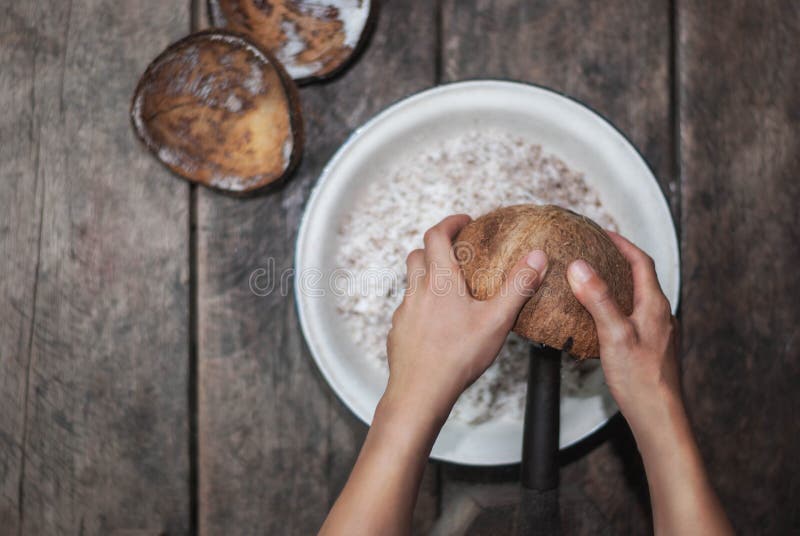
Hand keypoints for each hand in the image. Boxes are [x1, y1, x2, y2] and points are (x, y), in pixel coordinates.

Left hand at [320, 215, 548, 535]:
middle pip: (417, 255)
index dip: (449, 223)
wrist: (419, 393)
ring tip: (451, 288)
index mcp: (439, 281)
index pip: (436, 236)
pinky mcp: (398, 333)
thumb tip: (537, 256)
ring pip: (411, 283)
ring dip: (426, 276)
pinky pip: (408, 309)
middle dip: (434, 247)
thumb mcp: (496, 320)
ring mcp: (403, 313)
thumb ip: (518, 286)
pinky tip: (438, 323)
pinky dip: (421, 304)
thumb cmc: (457, 357)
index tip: (464, 221)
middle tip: (456, 251)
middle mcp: (416, 292)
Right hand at [566, 231, 733, 535]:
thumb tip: (579, 266)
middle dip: (617, 261)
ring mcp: (656, 332)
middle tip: (593, 253)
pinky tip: (597, 320)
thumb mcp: (613, 334)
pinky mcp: (650, 348)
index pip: (641, 262)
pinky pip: (631, 317)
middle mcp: (659, 315)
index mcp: (654, 305)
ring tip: (591, 282)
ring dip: (615, 285)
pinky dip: (614, 307)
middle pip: (639, 278)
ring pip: (635, 298)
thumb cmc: (641, 379)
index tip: (602, 233)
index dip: (622, 244)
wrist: (659, 417)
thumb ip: (597, 298)